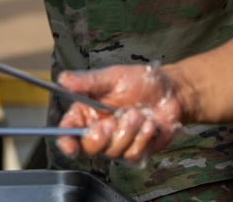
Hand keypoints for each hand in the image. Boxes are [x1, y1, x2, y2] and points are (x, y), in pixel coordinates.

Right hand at [55, 65, 182, 162]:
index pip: (68, 131)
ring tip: (138, 114)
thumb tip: (62, 79)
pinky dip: (142, 138)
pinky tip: (150, 124)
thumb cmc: (139, 81)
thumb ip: (87, 81)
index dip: (65, 141)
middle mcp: (98, 131)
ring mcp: (117, 144)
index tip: (70, 145)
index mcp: (86, 112)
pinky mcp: (135, 152)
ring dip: (127, 132)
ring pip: (112, 152)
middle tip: (110, 123)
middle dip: (99, 138)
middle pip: (87, 148)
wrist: (171, 93)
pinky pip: (132, 154)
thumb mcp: (112, 77)